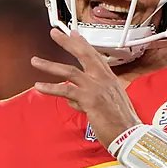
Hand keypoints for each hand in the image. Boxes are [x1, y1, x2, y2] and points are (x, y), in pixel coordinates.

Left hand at [31, 28, 141, 151]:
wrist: (131, 135)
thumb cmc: (122, 124)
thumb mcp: (107, 105)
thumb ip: (88, 99)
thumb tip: (72, 100)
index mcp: (110, 79)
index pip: (94, 56)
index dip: (83, 44)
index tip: (73, 34)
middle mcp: (104, 79)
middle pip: (83, 54)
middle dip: (67, 42)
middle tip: (55, 32)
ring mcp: (96, 88)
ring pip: (70, 71)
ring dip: (50, 65)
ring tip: (35, 61)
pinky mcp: (90, 99)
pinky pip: (66, 90)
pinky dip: (51, 88)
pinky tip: (39, 86)